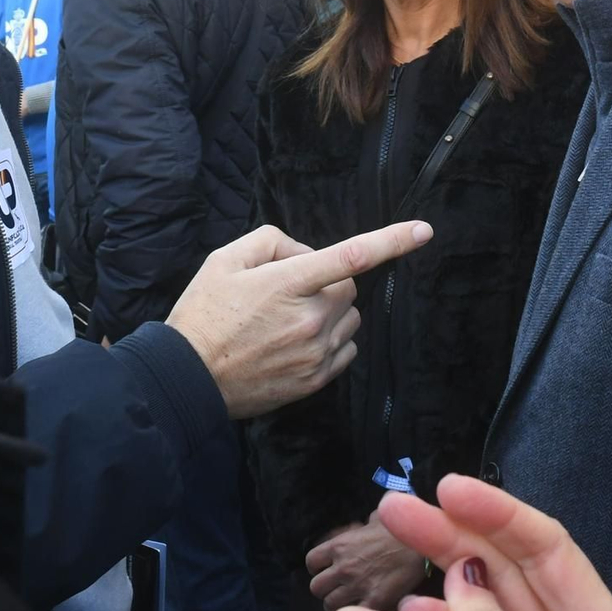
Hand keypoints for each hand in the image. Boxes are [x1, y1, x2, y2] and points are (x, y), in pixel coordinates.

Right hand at [168, 221, 431, 418]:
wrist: (187, 378)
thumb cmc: (203, 314)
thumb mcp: (225, 260)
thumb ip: (273, 242)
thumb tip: (308, 253)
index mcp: (288, 283)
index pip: (351, 256)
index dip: (391, 241)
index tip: (424, 231)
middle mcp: (309, 319)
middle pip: (349, 288)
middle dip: (327, 283)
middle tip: (287, 291)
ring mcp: (315, 353)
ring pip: (349, 319)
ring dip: (330, 312)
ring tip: (286, 321)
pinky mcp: (315, 379)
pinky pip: (346, 349)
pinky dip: (331, 340)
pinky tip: (295, 343)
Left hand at [308, 514, 426, 610]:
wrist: (425, 545)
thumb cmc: (403, 529)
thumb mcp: (380, 516)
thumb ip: (367, 519)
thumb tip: (372, 517)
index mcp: (340, 545)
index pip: (311, 561)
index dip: (318, 567)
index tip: (328, 570)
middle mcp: (343, 567)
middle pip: (316, 587)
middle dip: (326, 589)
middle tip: (339, 589)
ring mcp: (356, 586)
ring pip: (329, 605)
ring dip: (339, 605)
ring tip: (351, 603)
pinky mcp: (373, 603)